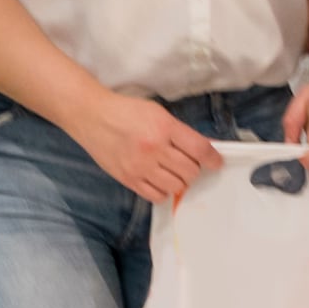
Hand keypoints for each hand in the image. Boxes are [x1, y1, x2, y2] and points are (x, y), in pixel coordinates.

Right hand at [73, 88, 225, 206]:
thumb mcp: (157, 112)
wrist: (92, 117)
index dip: (213, 159)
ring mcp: (140, 167)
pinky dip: (164, 192)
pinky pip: (156, 196)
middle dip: (194, 169)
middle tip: (188, 164)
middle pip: (190, 171)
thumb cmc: (127, 111)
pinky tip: (160, 182)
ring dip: (180, 181)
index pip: (199, 149)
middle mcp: (154, 148)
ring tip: (173, 172)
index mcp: (164, 127)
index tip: (216, 163)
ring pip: (176, 186)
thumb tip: (202, 149)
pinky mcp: (128, 179)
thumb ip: (179, 131)